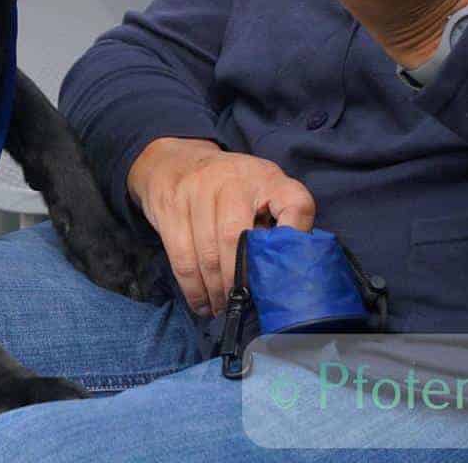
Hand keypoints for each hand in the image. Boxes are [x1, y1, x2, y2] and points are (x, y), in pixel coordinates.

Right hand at [126, 137, 314, 317]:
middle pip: (236, 239)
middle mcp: (232, 179)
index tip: (291, 269)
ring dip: (215, 290)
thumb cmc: (229, 186)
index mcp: (267, 177)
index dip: (298, 236)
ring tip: (222, 308)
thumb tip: (287, 269)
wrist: (175, 159)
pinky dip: (192, 287)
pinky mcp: (170, 206)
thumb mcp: (262, 188)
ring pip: (206, 252)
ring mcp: (196, 190)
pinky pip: (181, 255)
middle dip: (239, 281)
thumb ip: (278, 219)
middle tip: (244, 306)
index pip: (295, 204)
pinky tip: (201, 302)